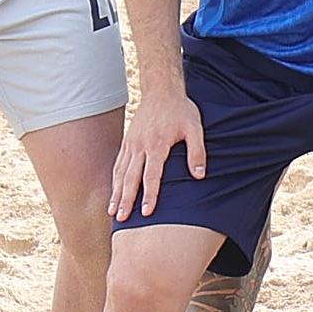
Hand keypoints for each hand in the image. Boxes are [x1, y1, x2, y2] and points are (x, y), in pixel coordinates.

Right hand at [111, 87, 204, 216]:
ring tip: (113, 212)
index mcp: (157, 144)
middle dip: (126, 200)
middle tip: (123, 219)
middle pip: (130, 178)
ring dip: (116, 193)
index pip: (151, 175)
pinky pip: (118, 164)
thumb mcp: (195, 128)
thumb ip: (197, 152)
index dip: (149, 194)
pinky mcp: (127, 142)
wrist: (162, 91)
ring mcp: (131, 144)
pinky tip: (113, 194)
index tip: (147, 212)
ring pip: (120, 173)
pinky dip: (114, 181)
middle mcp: (140, 146)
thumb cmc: (182, 111)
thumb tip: (199, 176)